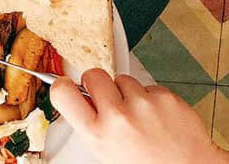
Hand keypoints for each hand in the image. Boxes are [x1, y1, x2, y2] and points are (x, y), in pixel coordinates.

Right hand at [51, 69, 224, 163]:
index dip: (63, 86)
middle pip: (93, 75)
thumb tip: (83, 101)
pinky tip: (156, 116)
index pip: (63, 93)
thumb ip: (93, 126)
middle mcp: (118, 116)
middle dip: (97, 84)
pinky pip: (148, 86)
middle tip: (106, 98)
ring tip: (138, 114)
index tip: (66, 86)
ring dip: (127, 92)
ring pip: (123, 79)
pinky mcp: (165, 97)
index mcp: (98, 134)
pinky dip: (150, 98)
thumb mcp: (107, 152)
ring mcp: (143, 104)